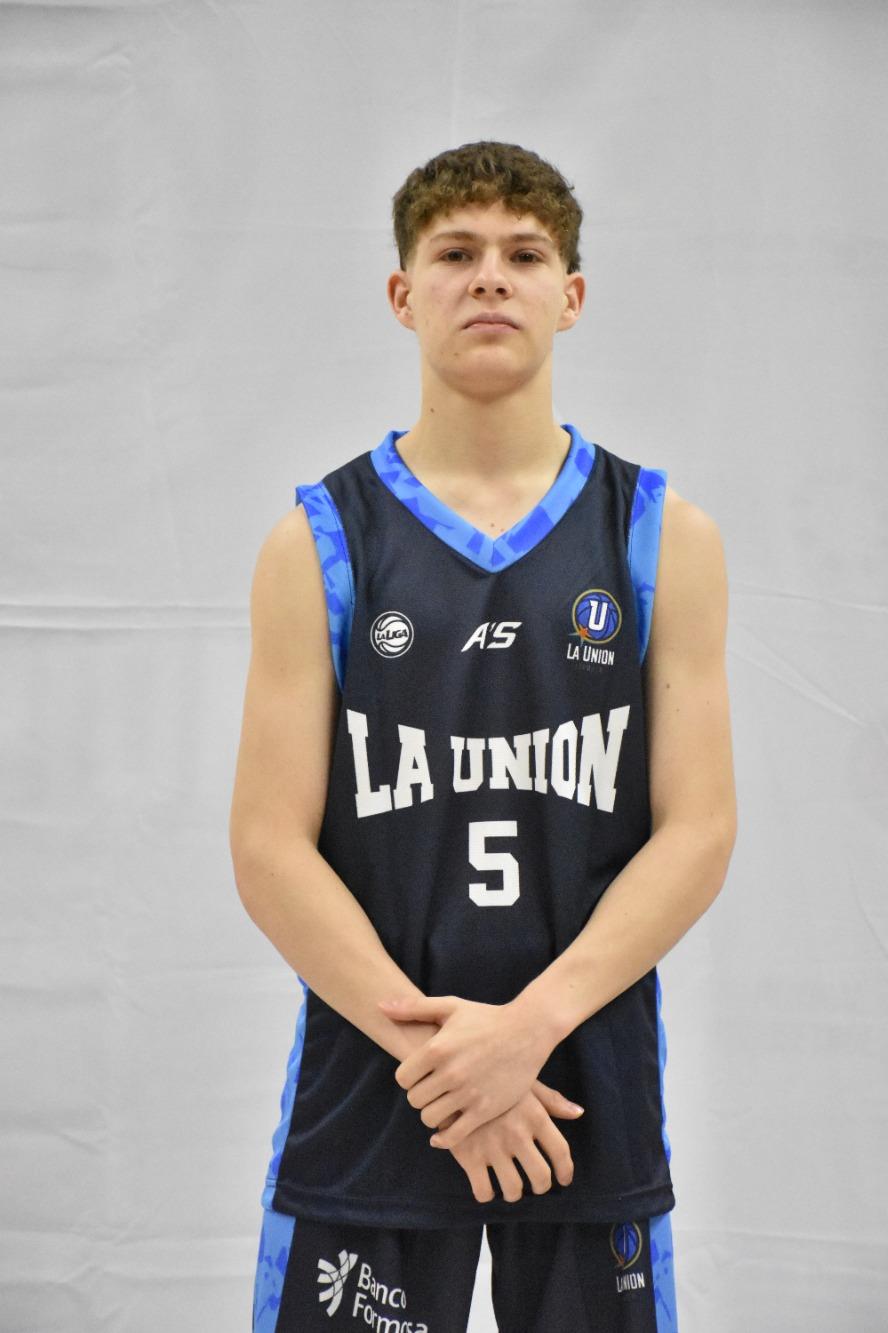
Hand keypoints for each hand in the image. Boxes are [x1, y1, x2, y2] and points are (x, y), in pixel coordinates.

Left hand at [380, 994, 561, 1147]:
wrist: (528, 1030)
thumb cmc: (486, 1018)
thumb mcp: (450, 1007)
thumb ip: (413, 1008)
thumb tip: (379, 1006)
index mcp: (438, 1048)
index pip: (402, 1078)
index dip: (409, 1077)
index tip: (420, 1074)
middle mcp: (451, 1072)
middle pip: (414, 1100)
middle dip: (420, 1096)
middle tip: (432, 1089)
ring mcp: (468, 1093)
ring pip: (430, 1119)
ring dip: (433, 1113)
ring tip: (443, 1103)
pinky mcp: (485, 1110)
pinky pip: (453, 1136)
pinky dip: (444, 1138)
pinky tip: (444, 1132)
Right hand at [447, 1079, 580, 1204]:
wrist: (449, 1076)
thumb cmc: (491, 1079)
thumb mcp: (523, 1083)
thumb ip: (551, 1100)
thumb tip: (578, 1113)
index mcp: (534, 1114)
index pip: (561, 1152)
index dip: (565, 1171)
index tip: (563, 1180)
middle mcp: (516, 1133)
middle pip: (540, 1178)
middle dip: (540, 1187)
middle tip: (535, 1185)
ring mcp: (492, 1146)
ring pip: (513, 1190)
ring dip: (514, 1193)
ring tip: (511, 1186)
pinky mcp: (468, 1156)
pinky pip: (484, 1192)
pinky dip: (487, 1194)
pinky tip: (486, 1185)